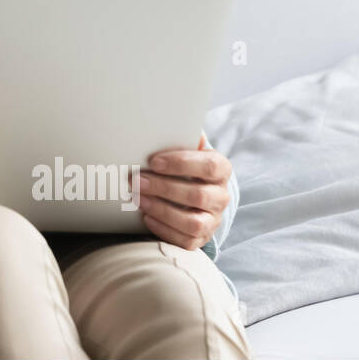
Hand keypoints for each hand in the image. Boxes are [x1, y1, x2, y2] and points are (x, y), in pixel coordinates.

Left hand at [135, 131, 231, 251]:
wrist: (191, 193)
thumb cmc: (183, 165)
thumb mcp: (185, 148)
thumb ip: (180, 135)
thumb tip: (163, 118)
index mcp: (221, 169)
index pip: (210, 166)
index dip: (182, 163)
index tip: (153, 161)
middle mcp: (222, 196)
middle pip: (199, 195)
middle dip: (164, 188)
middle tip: (136, 181)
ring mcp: (213, 220)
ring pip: (194, 222)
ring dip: (162, 210)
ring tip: (139, 199)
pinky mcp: (201, 239)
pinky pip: (186, 241)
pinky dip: (164, 229)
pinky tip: (146, 217)